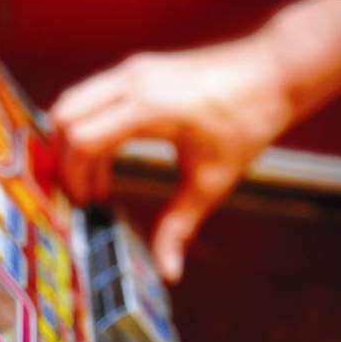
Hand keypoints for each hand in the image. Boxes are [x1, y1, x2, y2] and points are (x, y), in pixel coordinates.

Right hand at [50, 36, 291, 281]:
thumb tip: (168, 273)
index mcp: (149, 108)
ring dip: (73, 144)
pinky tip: (109, 160)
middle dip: (64, 159)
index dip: (76, 177)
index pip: (82, 138)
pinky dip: (88, 129)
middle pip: (65, 116)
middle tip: (82, 194)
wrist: (276, 69)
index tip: (88, 204)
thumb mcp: (212, 181)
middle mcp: (132, 80)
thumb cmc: (248, 120)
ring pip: (73, 103)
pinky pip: (92, 98)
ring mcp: (133, 69)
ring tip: (96, 182)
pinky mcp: (137, 68)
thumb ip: (180, 227)